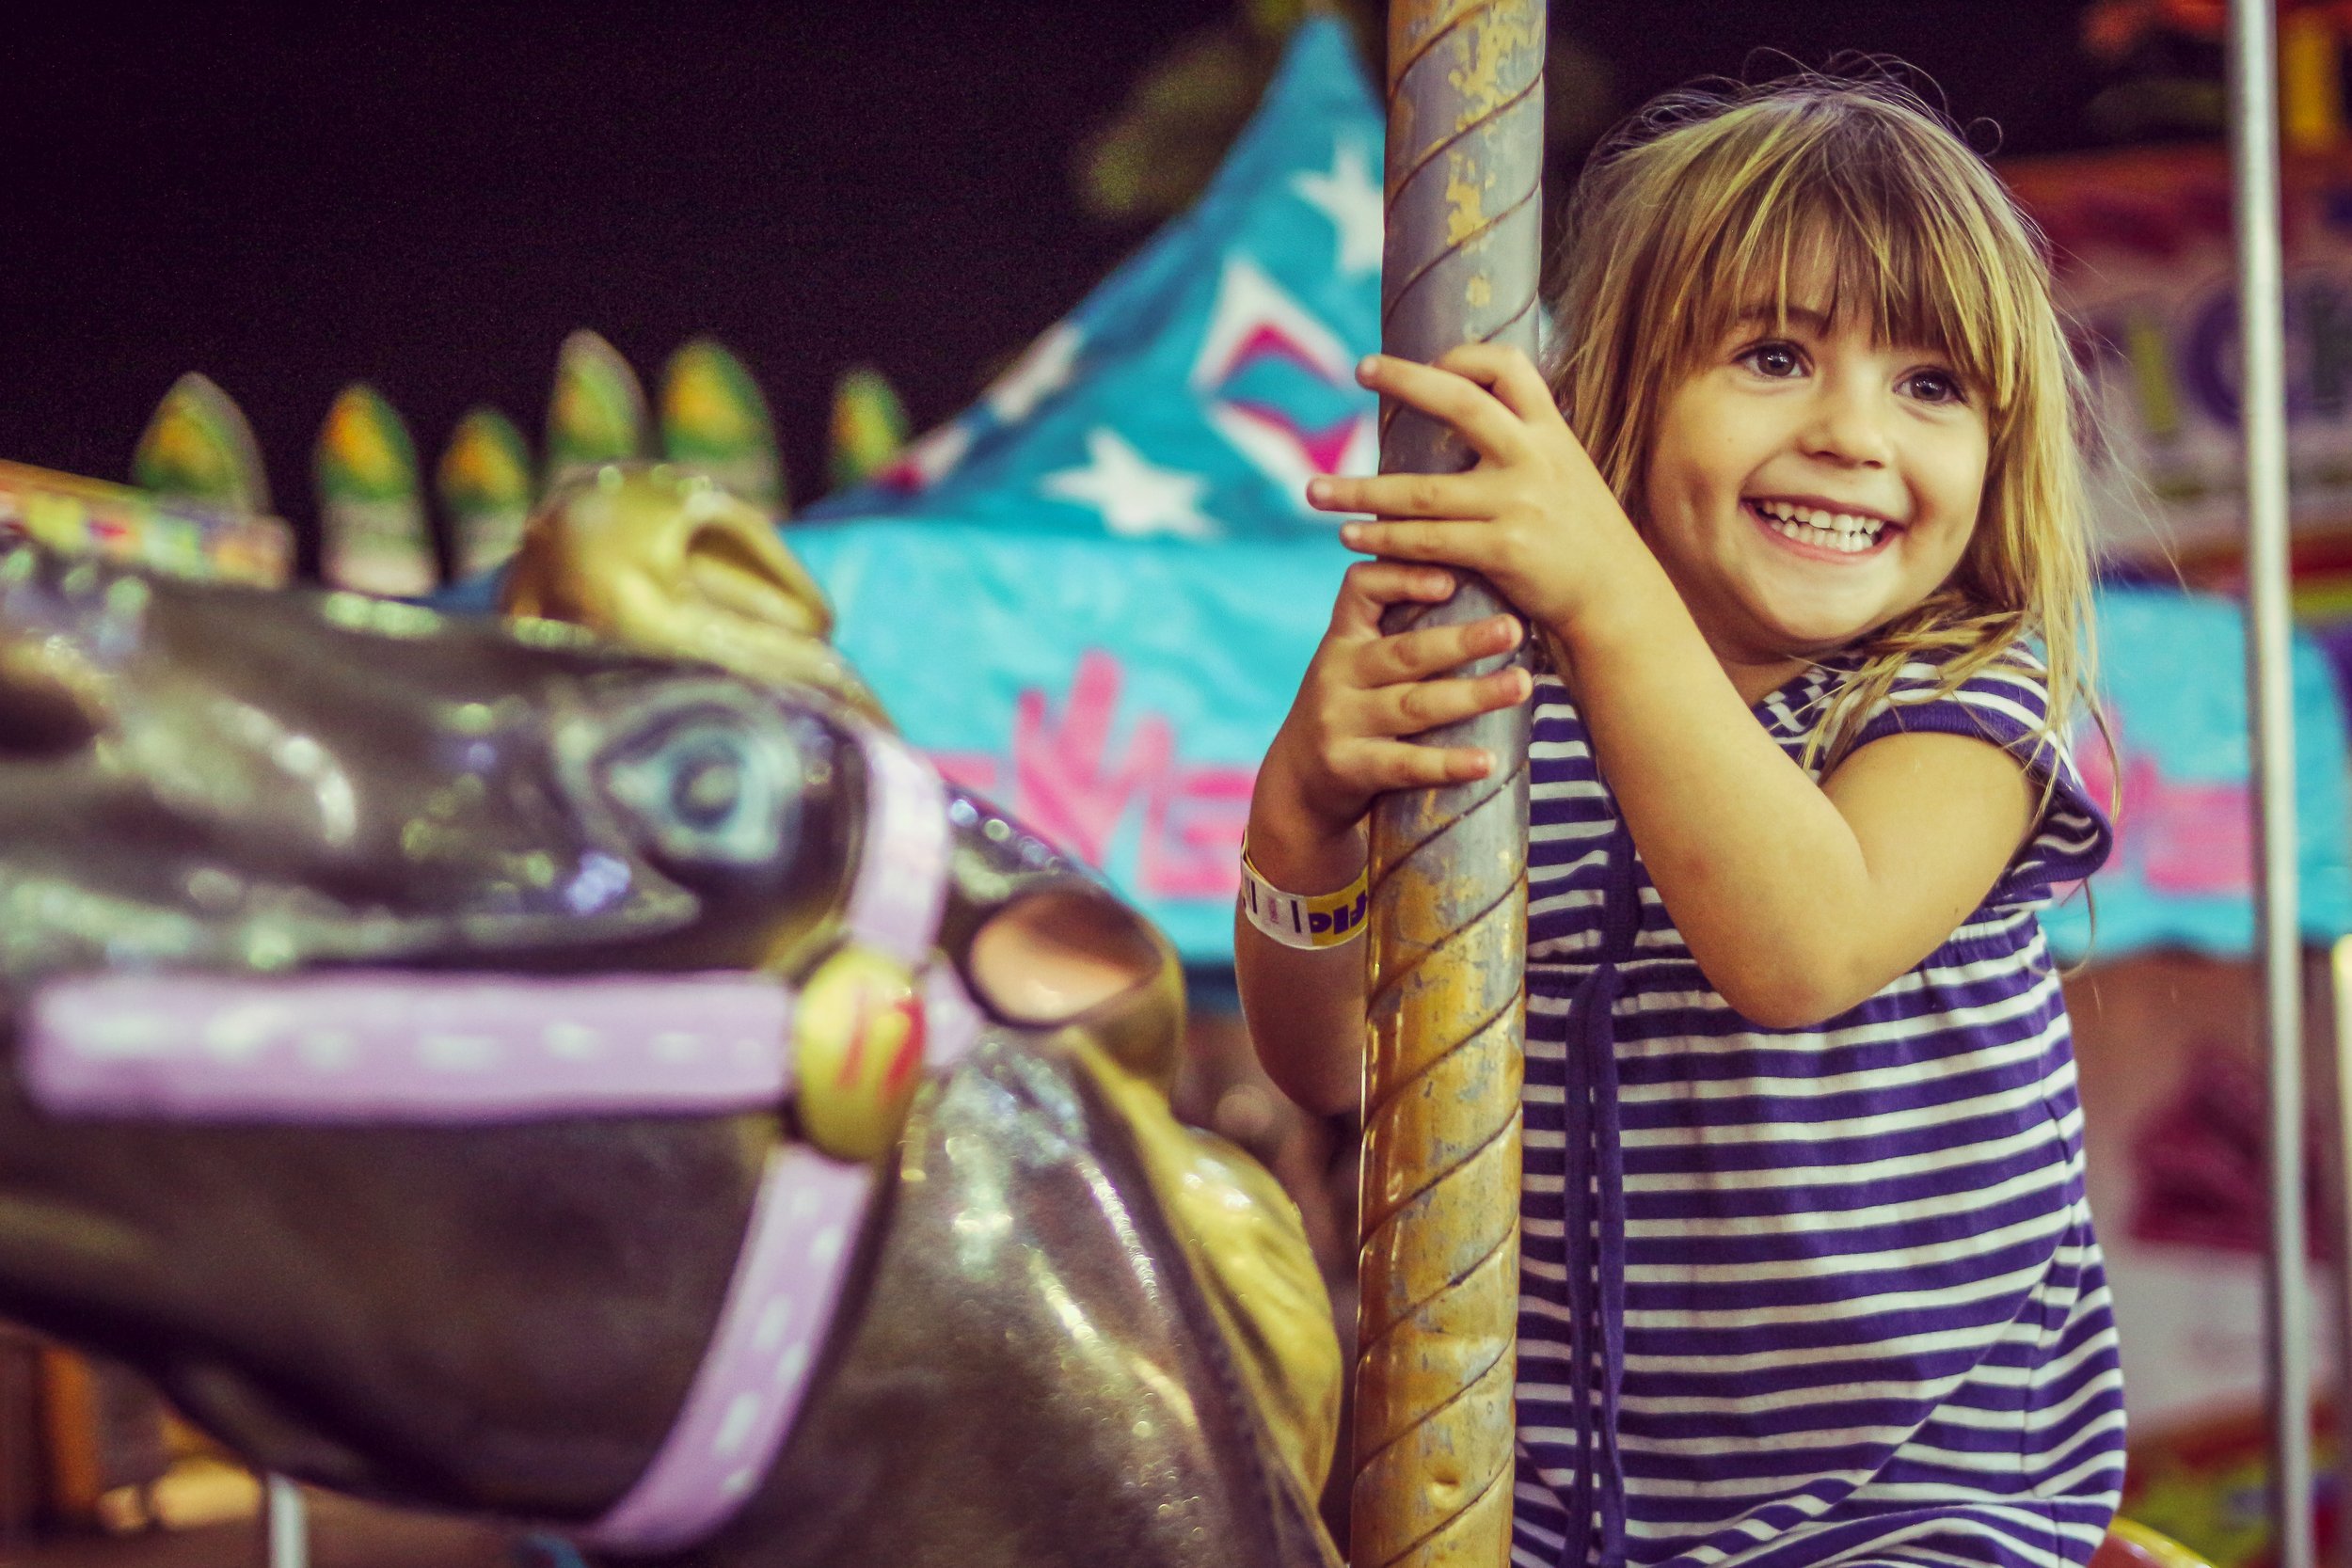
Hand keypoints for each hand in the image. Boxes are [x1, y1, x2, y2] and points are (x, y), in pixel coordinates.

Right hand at [1250, 560, 1529, 885]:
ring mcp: (1339, 722)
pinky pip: (1404, 765)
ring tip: (1521, 686)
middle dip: (1463, 640)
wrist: (1299, 781)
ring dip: (1472, 695)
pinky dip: (1448, 764)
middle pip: (1405, 653)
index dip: (1403, 578)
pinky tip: (1486, 762)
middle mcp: (1336, 674)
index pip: (1362, 588)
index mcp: (1344, 638)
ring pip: (1413, 706)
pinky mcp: (1347, 768)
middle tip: (1514, 629)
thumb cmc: (1350, 709)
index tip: (1452, 578)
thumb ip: (1399, 631)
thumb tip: (1481, 588)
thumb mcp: (1358, 663)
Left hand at [1306, 344, 1638, 634]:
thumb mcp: (1568, 475)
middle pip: (1460, 402)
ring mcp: (1518, 504)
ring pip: (1421, 490)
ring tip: (1314, 491)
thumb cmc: (1583, 540)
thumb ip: (1526, 447)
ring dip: (1360, 490)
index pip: (1509, 367)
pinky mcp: (1503, 550)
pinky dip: (1382, 538)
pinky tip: (1350, 536)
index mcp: (1550, 433)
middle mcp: (1534, 458)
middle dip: (1405, 380)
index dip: (1465, 356)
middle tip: (1360, 368)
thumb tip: (1476, 415)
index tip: (1427, 360)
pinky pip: (1427, 542)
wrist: (1619, 599)